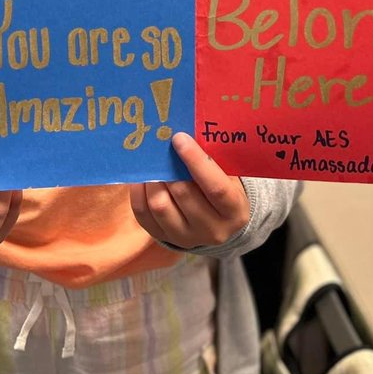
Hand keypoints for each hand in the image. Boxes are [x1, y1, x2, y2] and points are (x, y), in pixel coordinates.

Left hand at [130, 132, 249, 248]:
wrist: (218, 223)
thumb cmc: (223, 188)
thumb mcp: (227, 175)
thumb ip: (210, 159)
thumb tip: (180, 134)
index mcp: (234, 211)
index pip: (215, 187)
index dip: (195, 160)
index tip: (178, 138)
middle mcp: (212, 229)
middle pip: (183, 195)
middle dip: (168, 167)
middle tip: (158, 146)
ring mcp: (187, 238)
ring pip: (160, 207)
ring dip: (151, 179)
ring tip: (149, 162)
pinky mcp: (164, 238)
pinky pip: (143, 215)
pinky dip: (138, 192)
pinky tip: (141, 177)